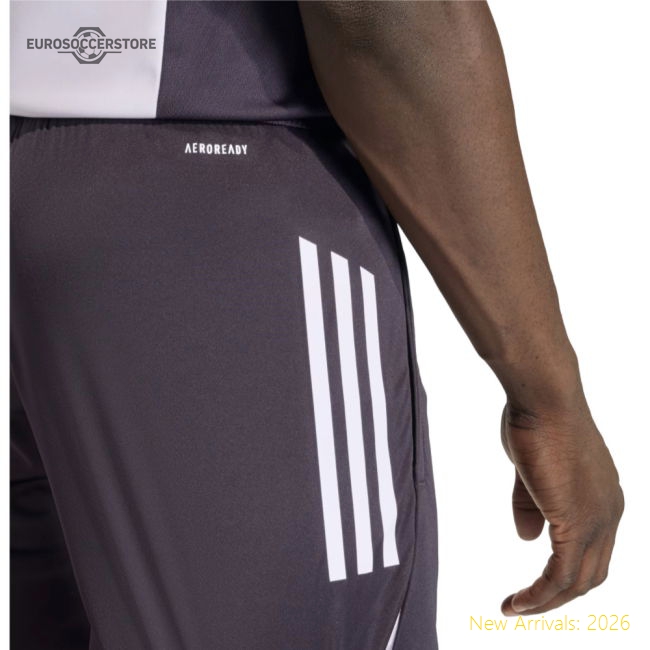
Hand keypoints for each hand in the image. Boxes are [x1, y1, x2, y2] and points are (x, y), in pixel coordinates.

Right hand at [499, 397, 623, 615]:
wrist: (545, 399)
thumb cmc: (536, 422)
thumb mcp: (531, 470)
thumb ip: (531, 505)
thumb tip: (528, 539)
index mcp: (602, 498)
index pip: (591, 548)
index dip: (565, 570)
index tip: (535, 580)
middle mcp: (609, 513)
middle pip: (591, 573)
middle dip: (558, 594)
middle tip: (526, 603)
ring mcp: (597, 519)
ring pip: (578, 581)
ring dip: (546, 602)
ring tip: (514, 609)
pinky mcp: (576, 521)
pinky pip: (560, 574)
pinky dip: (540, 595)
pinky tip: (517, 602)